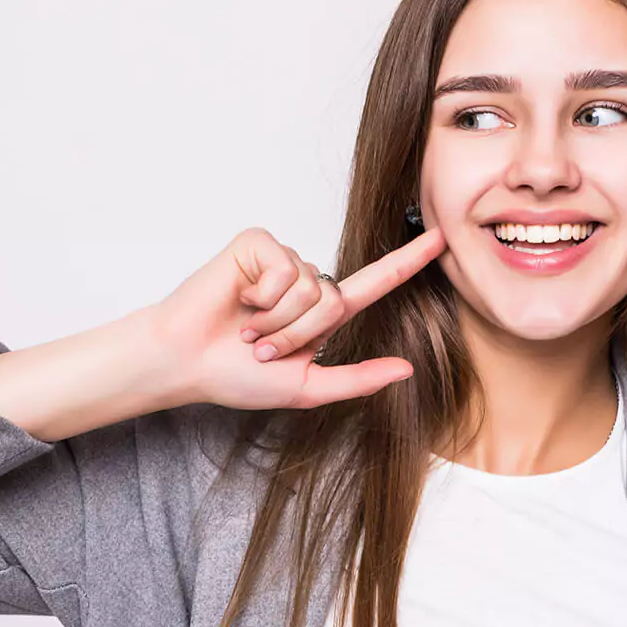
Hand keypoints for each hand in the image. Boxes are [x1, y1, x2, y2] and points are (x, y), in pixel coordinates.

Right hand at [153, 226, 445, 409]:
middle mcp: (307, 280)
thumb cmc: (235, 375)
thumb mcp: (305, 387)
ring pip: (309, 287)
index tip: (443, 239)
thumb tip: (408, 368)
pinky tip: (238, 300)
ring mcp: (283, 259)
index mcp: (323, 312)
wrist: (183, 362)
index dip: (410, 261)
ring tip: (247, 327)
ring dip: (276, 319)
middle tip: (262, 346)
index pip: (378, 281)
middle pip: (334, 301)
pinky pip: (283, 270)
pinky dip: (261, 296)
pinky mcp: (258, 245)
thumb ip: (357, 379)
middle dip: (298, 333)